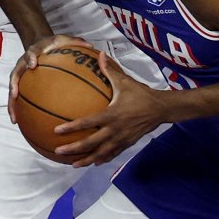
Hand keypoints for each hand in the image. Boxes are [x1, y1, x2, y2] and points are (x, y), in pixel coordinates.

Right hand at [7, 34, 91, 124]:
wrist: (39, 44)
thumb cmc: (52, 44)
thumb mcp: (63, 40)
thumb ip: (75, 42)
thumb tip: (90, 45)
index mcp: (33, 52)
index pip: (30, 53)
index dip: (30, 58)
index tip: (33, 65)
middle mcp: (23, 64)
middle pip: (15, 75)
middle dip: (14, 86)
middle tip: (15, 96)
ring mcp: (20, 75)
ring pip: (13, 91)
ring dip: (12, 105)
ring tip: (15, 119)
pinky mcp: (21, 84)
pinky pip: (19, 98)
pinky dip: (19, 110)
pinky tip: (22, 123)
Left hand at [52, 54, 166, 166]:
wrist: (161, 109)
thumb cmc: (141, 94)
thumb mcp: (125, 81)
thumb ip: (110, 70)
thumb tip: (100, 54)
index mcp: (112, 114)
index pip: (88, 122)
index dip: (72, 127)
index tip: (57, 131)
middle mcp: (114, 129)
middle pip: (91, 142)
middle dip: (74, 148)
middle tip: (59, 151)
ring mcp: (121, 139)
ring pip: (101, 153)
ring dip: (86, 159)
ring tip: (73, 164)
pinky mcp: (127, 143)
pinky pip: (112, 154)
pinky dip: (102, 159)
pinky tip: (94, 162)